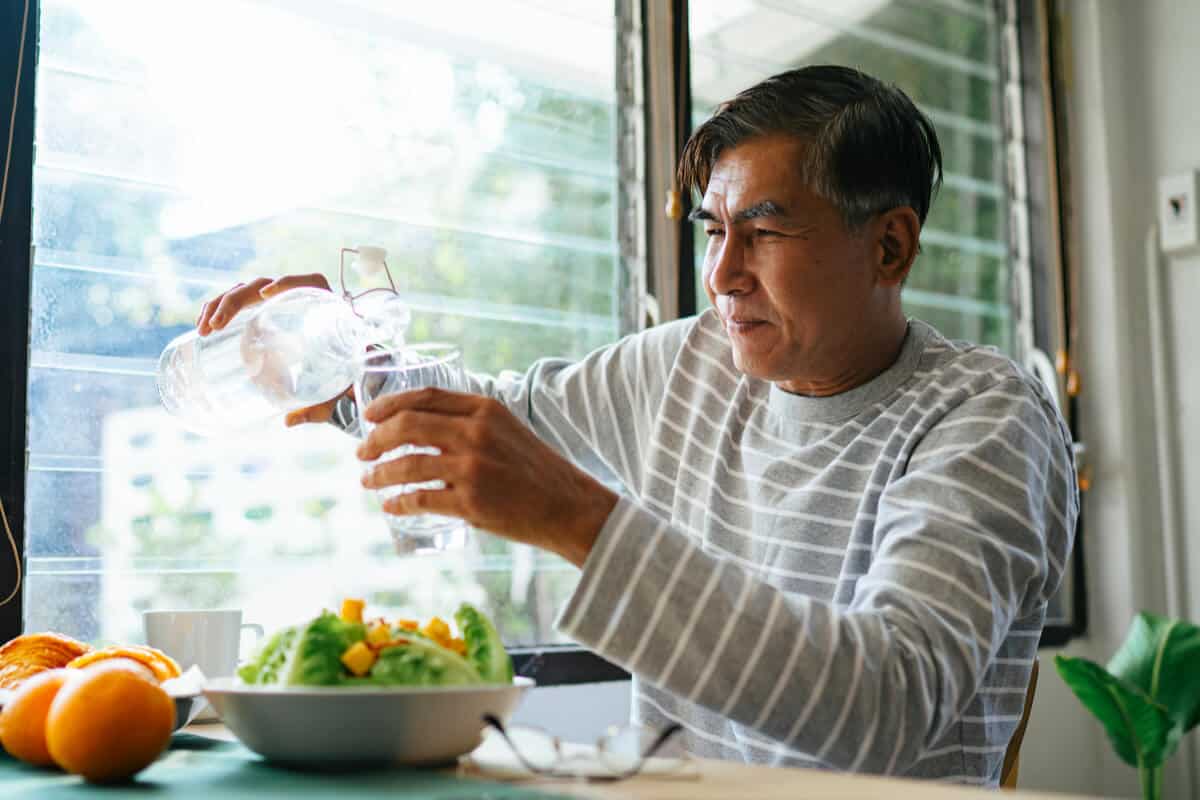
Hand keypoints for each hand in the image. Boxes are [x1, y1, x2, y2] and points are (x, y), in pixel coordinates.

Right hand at [196, 273, 344, 425]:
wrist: (339, 373)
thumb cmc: (339, 377)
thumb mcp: (329, 393)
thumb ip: (314, 407)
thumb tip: (289, 421)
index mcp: (324, 308)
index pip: (308, 282)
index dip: (288, 282)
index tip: (266, 295)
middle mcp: (298, 298)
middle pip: (264, 286)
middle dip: (235, 301)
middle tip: (215, 326)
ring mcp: (277, 302)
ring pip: (245, 291)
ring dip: (220, 305)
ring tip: (203, 329)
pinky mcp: (262, 311)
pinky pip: (239, 302)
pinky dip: (219, 310)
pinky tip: (203, 325)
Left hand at [356, 388, 617, 566]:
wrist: (568, 506)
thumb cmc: (537, 470)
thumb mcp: (507, 430)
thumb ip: (470, 424)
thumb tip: (422, 429)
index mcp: (485, 408)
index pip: (425, 396)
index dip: (390, 404)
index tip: (370, 416)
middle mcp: (476, 432)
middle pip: (407, 425)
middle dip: (375, 439)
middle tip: (363, 452)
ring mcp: (472, 467)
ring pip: (407, 464)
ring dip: (380, 474)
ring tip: (369, 481)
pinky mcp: (471, 502)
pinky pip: (420, 499)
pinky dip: (399, 502)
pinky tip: (391, 505)